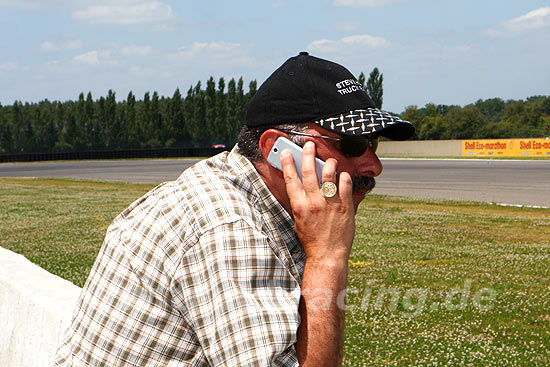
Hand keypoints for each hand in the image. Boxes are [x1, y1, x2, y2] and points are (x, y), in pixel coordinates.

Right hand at [280, 141, 355, 263]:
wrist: (327, 255)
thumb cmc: (312, 240)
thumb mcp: (299, 221)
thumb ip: (300, 203)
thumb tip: (301, 187)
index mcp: (299, 206)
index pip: (291, 179)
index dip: (288, 163)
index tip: (287, 153)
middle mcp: (314, 202)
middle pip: (310, 172)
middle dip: (308, 155)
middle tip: (309, 145)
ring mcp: (330, 203)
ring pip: (329, 174)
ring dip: (328, 163)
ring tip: (329, 160)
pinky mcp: (345, 206)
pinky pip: (345, 183)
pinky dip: (344, 176)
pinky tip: (342, 176)